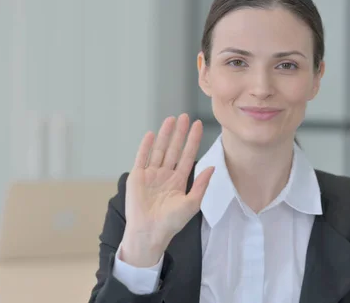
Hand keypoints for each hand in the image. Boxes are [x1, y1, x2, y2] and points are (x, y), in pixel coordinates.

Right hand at [119, 114, 214, 266]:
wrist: (149, 233)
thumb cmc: (171, 223)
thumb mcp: (191, 204)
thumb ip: (201, 185)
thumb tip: (212, 168)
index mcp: (178, 181)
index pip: (187, 155)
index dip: (193, 140)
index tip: (199, 125)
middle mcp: (165, 175)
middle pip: (174, 149)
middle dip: (180, 133)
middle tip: (185, 116)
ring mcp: (151, 175)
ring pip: (159, 150)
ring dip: (164, 135)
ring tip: (171, 120)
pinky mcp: (137, 177)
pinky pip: (142, 158)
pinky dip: (146, 146)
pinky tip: (151, 134)